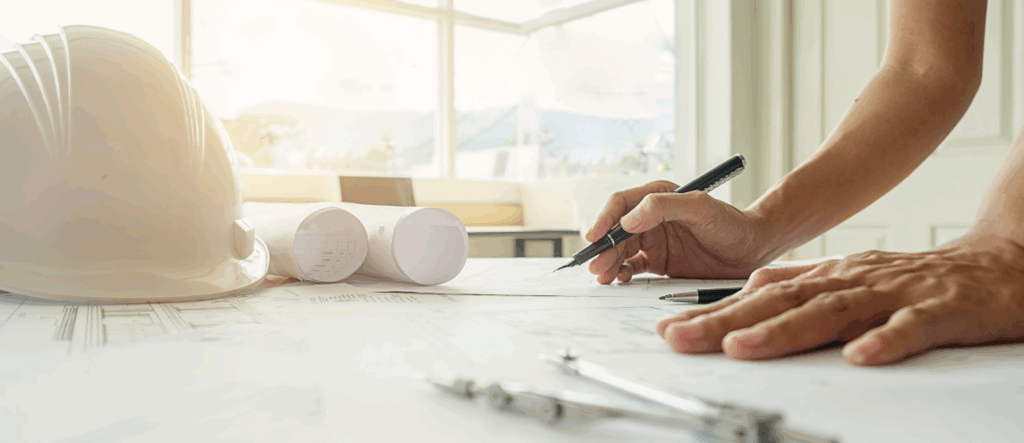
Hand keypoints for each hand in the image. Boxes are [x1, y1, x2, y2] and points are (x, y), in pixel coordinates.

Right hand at [584, 180, 770, 283]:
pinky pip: (632, 267)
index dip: (604, 219)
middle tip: (596, 266)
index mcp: (658, 197)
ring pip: (620, 250)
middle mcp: (651, 218)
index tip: (595, 236)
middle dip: (603, 248)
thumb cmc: (732, 224)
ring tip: (603, 277)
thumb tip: (628, 219)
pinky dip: (622, 274)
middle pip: (616, 231)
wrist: (753, 250)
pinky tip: (619, 280)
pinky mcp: (659, 262)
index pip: (621, 204)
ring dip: (609, 262)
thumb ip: (663, 206)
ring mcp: (654, 240)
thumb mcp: (701, 208)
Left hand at [656, 235, 1023, 364]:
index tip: (669, 329)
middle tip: (679, 339)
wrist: (998, 265)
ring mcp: (893, 295)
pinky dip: (882, 342)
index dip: (713, 312)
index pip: (761, 295)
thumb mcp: (852, 275)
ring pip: (832, 313)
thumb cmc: (919, 276)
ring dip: (783, 330)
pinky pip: (909, 329)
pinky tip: (855, 358)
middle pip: (781, 302)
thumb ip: (804, 280)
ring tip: (739, 348)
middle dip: (725, 322)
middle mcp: (852, 281)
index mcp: (830, 276)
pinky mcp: (938, 312)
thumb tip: (752, 285)